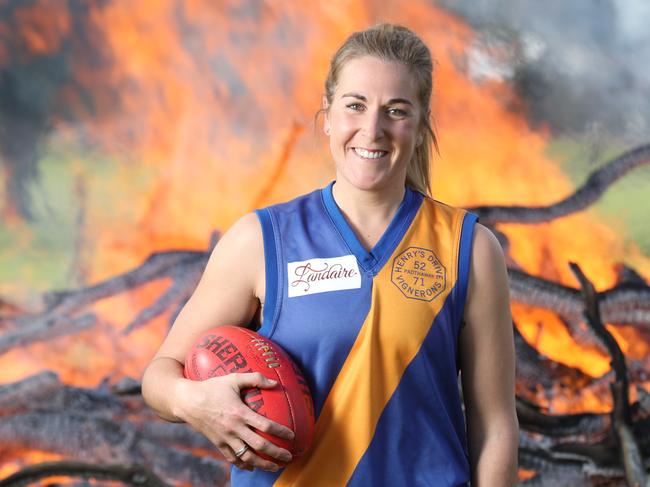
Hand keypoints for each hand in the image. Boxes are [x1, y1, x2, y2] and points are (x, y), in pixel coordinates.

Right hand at [175, 372, 294, 471]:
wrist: (187, 401)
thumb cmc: (212, 387)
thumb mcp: (233, 378)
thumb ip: (255, 378)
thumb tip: (275, 383)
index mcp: (240, 413)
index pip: (265, 425)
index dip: (281, 432)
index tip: (292, 436)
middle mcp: (234, 429)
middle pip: (259, 445)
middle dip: (276, 453)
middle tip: (289, 457)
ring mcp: (225, 438)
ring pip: (247, 457)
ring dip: (263, 464)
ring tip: (275, 467)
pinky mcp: (218, 444)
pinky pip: (232, 458)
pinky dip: (243, 465)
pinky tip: (252, 467)